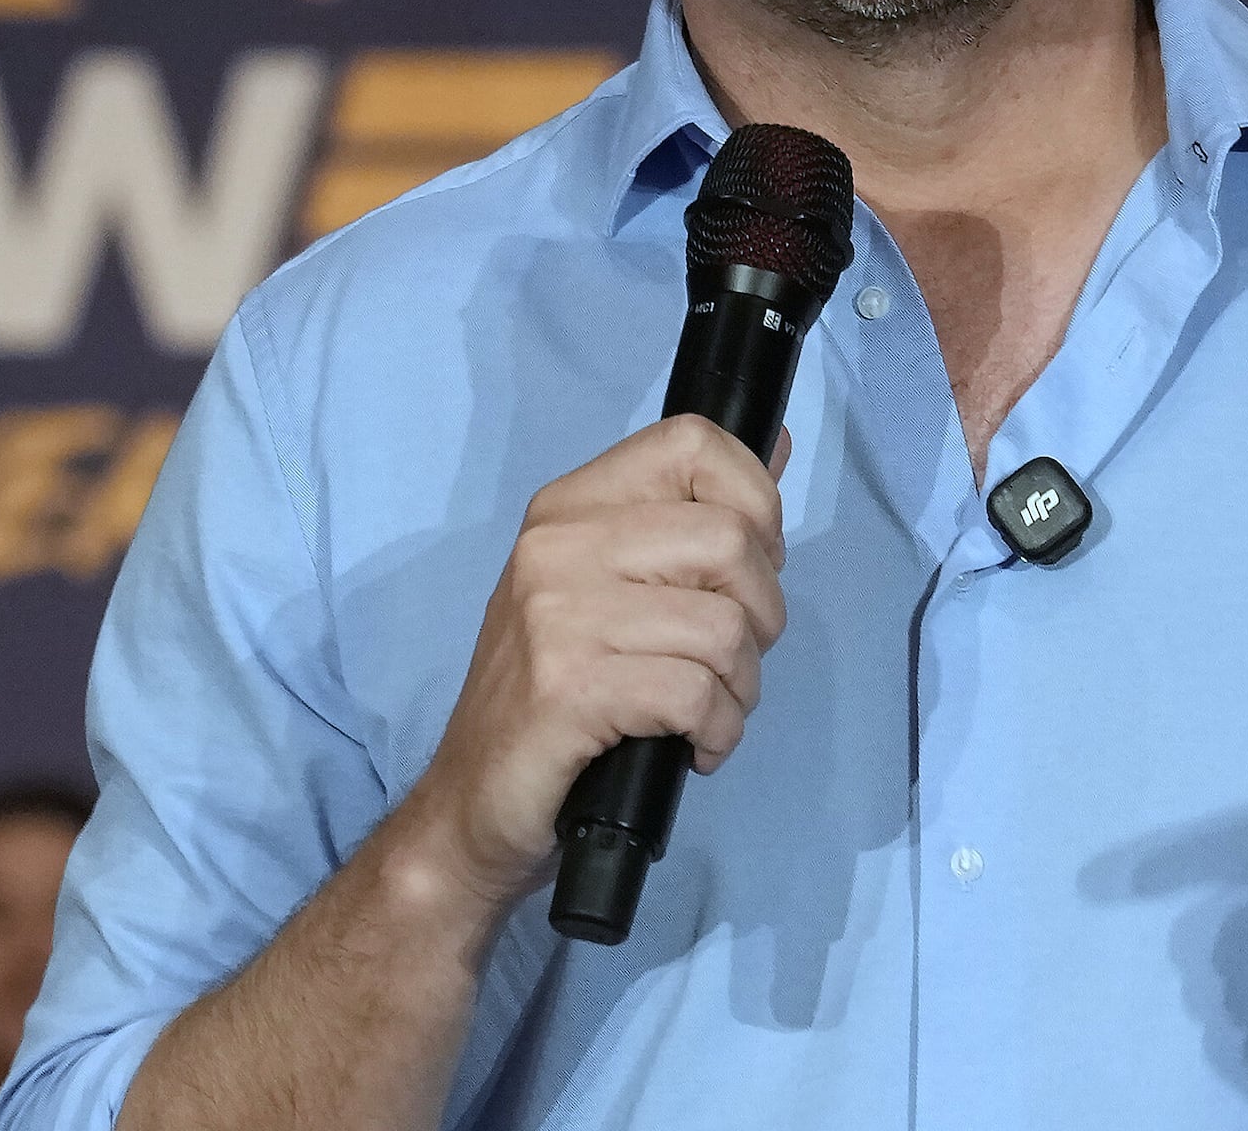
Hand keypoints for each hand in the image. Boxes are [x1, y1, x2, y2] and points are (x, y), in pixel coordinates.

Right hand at [394, 416, 790, 913]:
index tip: (743, 569)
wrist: (471, 805)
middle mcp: (556, 546)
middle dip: (762, 615)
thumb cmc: (553, 699)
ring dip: (739, 689)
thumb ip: (689, 521)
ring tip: (702, 713)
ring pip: (724, 626)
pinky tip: (691, 747)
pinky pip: (696, 693)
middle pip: (729, 539)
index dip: (754, 502)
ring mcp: (556, 617)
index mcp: (568, 508)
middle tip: (727, 662)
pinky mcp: (567, 690)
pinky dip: (717, 732)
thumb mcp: (610, 591)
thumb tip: (776, 443)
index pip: (693, 443)